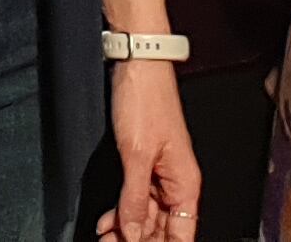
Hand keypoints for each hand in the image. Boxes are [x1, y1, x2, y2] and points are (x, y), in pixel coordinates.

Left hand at [96, 58, 201, 240]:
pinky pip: (135, 198)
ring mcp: (159, 173)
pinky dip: (121, 212)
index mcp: (185, 183)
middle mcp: (176, 182)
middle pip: (162, 229)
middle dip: (138, 240)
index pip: (182, 235)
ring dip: (126, 229)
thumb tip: (135, 234)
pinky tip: (107, 222)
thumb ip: (135, 199)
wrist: (137, 65)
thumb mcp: (136, 156)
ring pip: (146, 216)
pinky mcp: (143, 163)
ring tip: (104, 239)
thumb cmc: (146, 100)